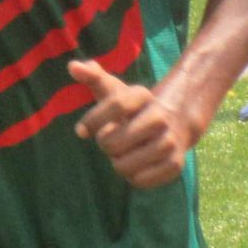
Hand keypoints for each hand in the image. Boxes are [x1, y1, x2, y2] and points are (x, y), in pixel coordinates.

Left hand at [69, 59, 198, 188]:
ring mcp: (170, 142)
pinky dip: (132, 176)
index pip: (114, 105)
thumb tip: (73, 66)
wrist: (174, 123)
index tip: (80, 130)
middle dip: (105, 145)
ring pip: (123, 166)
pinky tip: (138, 164)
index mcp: (142, 96)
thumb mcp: (113, 90)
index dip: (92, 120)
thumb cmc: (132, 108)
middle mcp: (159, 117)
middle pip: (112, 143)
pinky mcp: (175, 165)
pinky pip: (139, 181)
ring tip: (126, 152)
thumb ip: (92, 77)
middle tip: (112, 140)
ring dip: (118, 162)